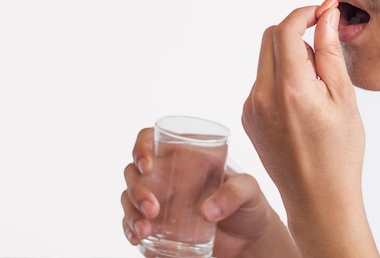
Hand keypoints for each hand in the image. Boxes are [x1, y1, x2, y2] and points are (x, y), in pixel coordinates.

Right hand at [121, 128, 298, 257]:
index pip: (152, 138)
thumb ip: (234, 193)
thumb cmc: (250, 204)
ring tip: (145, 231)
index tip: (146, 166)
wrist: (250, 240)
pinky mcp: (159, 224)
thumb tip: (207, 210)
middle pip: (135, 171)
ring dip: (130, 212)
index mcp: (186, 155)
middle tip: (152, 209)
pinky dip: (129, 229)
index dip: (142, 146)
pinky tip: (137, 239)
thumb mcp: (250, 190)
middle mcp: (168, 174)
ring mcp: (161, 199)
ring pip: (129, 197)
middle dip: (136, 189)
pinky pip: (133, 222)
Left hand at [242, 0, 376, 256]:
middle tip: (322, 44)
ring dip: (287, 56)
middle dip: (295, 31)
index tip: (323, 12)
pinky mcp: (247, 118)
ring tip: (316, 84)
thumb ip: (330, 51)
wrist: (318, 199)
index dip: (305, 13)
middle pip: (270, 38)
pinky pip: (261, 82)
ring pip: (265, 60)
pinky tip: (300, 102)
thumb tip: (326, 15)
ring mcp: (251, 108)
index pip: (285, 29)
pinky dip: (279, 77)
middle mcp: (262, 95)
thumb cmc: (340, 152)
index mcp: (290, 88)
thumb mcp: (344, 98)